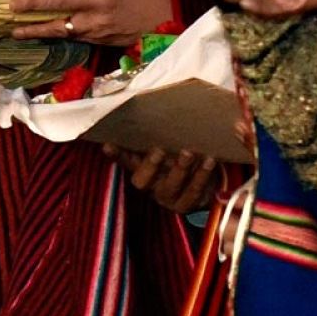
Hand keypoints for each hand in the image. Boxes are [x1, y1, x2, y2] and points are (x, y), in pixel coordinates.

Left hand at [11, 0, 172, 45]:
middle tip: (10, 5)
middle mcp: (98, 2)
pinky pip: (72, 37)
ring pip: (61, 26)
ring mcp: (98, 23)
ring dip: (36, 28)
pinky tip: (36, 35)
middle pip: (60, 2)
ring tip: (13, 29)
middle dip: (32, 4)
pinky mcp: (100, 38)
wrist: (171, 16)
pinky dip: (53, 36)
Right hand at [102, 144, 218, 213]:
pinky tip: (209, 161)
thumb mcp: (169, 149)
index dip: (115, 155)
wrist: (205, 187)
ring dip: (180, 169)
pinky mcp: (186, 206)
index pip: (123, 161)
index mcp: (140, 170)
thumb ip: (160, 138)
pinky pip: (193, 192)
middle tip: (160, 150)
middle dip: (151, 165)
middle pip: (142, 181)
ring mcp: (166, 198)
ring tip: (189, 153)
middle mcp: (150, 186)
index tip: (107, 145)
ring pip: (170, 186)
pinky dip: (202, 176)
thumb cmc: (181, 160)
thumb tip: (154, 110)